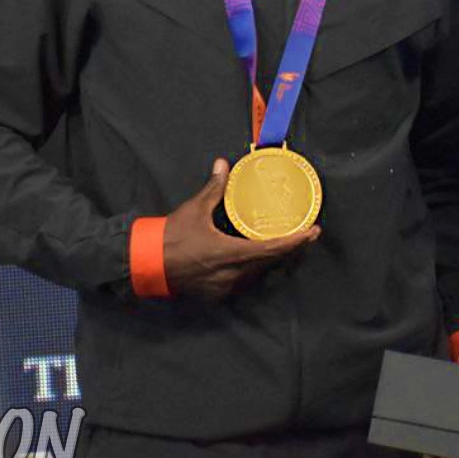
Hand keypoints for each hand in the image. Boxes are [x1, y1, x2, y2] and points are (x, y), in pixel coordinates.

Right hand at [160, 158, 318, 298]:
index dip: (295, 242)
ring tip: (286, 244)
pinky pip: (243, 281)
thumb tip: (222, 164)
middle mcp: (232, 274)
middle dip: (290, 249)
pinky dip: (253, 269)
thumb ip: (214, 188)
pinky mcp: (216, 294)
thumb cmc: (171, 236)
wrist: (146, 264)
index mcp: (230, 253)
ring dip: (271, 260)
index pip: (271, 250)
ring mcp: (224, 287)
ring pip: (257, 274)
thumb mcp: (195, 210)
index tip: (312, 232)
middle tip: (307, 235)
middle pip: (269, 263)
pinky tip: (257, 258)